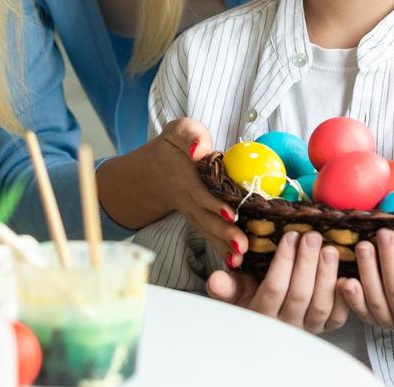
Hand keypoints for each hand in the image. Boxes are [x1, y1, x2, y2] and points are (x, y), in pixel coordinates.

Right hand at [96, 117, 246, 260]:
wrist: (150, 172)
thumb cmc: (173, 147)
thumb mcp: (179, 131)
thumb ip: (191, 135)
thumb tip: (199, 150)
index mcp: (186, 176)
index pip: (200, 193)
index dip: (215, 204)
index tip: (232, 213)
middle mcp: (188, 199)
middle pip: (206, 218)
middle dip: (224, 233)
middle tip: (242, 246)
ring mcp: (192, 212)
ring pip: (207, 231)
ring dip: (223, 246)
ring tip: (241, 258)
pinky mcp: (197, 220)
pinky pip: (208, 236)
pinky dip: (220, 250)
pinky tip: (235, 263)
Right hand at [205, 230, 349, 333]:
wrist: (267, 316)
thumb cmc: (251, 296)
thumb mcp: (234, 290)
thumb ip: (225, 286)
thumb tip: (216, 279)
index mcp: (261, 314)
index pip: (274, 288)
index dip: (284, 262)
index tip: (290, 236)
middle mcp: (286, 325)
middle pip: (299, 295)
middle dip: (307, 263)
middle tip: (312, 236)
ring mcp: (308, 328)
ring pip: (320, 305)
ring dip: (326, 275)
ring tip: (330, 249)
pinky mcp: (328, 326)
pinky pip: (339, 315)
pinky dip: (345, 295)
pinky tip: (346, 273)